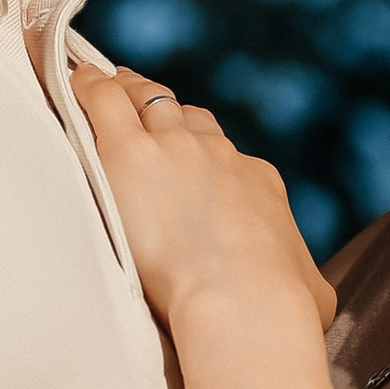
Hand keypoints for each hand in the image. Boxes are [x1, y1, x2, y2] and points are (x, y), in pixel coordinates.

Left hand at [74, 61, 335, 337]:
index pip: (222, 150)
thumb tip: (312, 295)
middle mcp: (216, 155)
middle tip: (141, 100)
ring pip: (146, 100)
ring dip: (127, 91)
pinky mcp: (130, 155)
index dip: (199, 145)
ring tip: (106, 85)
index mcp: (256, 182)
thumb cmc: (281, 308)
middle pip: (184, 116)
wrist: (246, 302)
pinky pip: (104, 102)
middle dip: (161, 107)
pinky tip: (77, 80)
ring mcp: (173, 149)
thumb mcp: (311, 291)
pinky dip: (89, 88)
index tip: (186, 150)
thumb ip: (304, 282)